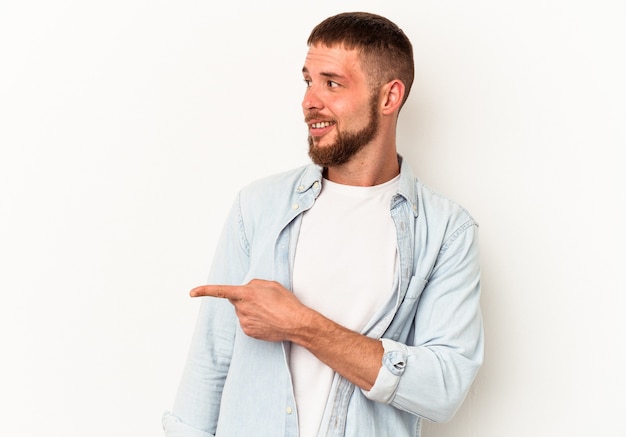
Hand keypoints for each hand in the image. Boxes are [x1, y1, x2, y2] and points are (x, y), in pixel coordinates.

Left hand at [190, 279, 308, 341]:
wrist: (296, 323)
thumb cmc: (286, 302)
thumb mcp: (271, 284)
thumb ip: (254, 284)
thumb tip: (245, 290)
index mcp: (246, 294)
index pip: (221, 291)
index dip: (205, 291)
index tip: (192, 292)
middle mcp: (242, 308)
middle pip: (236, 300)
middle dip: (245, 299)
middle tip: (264, 300)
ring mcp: (244, 321)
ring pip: (242, 312)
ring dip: (251, 310)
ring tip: (269, 311)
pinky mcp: (248, 332)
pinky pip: (246, 322)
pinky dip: (254, 320)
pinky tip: (267, 320)